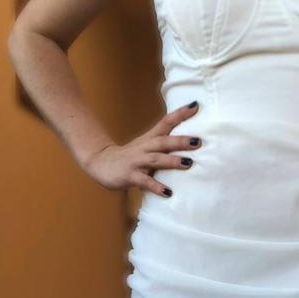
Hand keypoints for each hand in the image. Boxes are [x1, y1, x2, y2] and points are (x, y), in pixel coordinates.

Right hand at [82, 100, 201, 196]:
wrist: (100, 163)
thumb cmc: (130, 156)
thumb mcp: (147, 145)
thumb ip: (165, 143)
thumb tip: (192, 140)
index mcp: (150, 138)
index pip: (166, 122)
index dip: (181, 114)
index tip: (196, 105)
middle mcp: (144, 147)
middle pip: (164, 141)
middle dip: (181, 141)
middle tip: (198, 141)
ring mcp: (136, 161)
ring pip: (156, 159)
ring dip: (172, 161)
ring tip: (188, 163)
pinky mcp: (130, 176)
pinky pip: (145, 182)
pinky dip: (157, 187)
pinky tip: (168, 192)